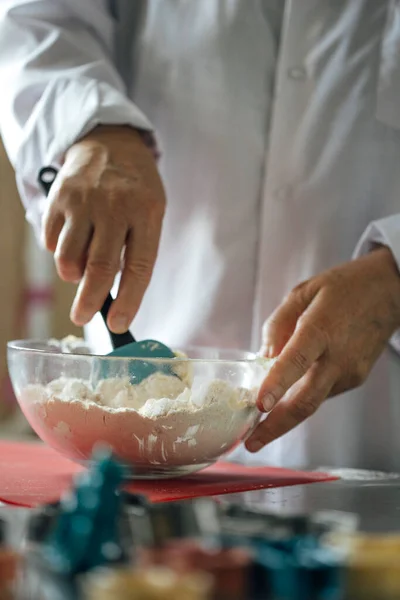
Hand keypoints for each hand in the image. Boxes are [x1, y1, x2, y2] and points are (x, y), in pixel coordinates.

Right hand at [42, 125, 164, 332]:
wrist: (109, 142)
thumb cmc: (134, 188)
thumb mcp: (150, 212)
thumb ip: (137, 248)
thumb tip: (114, 294)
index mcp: (146, 213)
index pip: (139, 267)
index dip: (129, 300)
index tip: (119, 324)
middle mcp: (115, 206)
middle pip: (100, 267)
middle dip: (89, 301)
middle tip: (83, 318)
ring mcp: (84, 201)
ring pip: (69, 257)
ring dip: (72, 275)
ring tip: (78, 272)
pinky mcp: (59, 197)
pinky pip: (51, 241)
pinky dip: (57, 251)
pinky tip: (71, 240)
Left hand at [246, 247, 399, 451]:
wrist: (390, 292)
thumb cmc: (344, 288)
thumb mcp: (304, 292)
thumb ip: (278, 324)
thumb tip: (263, 356)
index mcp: (321, 329)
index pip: (297, 361)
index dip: (277, 384)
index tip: (259, 406)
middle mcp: (337, 357)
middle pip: (306, 401)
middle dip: (276, 427)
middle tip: (251, 442)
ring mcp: (349, 372)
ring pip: (312, 401)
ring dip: (285, 412)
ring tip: (262, 415)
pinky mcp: (355, 379)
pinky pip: (322, 391)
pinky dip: (303, 394)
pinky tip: (293, 386)